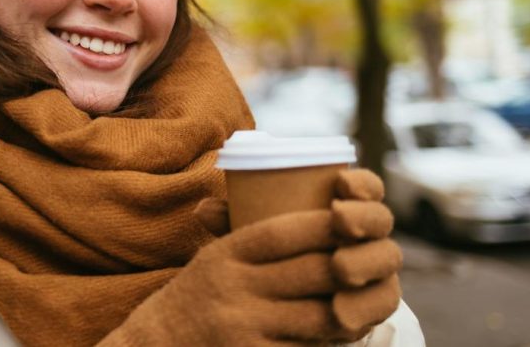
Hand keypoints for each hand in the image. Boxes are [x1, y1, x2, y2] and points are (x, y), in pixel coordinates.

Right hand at [100, 174, 399, 345]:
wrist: (155, 346)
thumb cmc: (197, 294)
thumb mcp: (213, 255)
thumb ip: (248, 228)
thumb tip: (299, 197)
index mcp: (224, 255)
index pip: (281, 232)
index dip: (323, 224)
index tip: (349, 216)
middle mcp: (234, 290)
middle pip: (312, 272)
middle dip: (352, 262)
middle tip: (373, 255)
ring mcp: (245, 329)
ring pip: (321, 315)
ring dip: (355, 303)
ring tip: (371, 292)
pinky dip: (336, 338)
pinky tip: (351, 327)